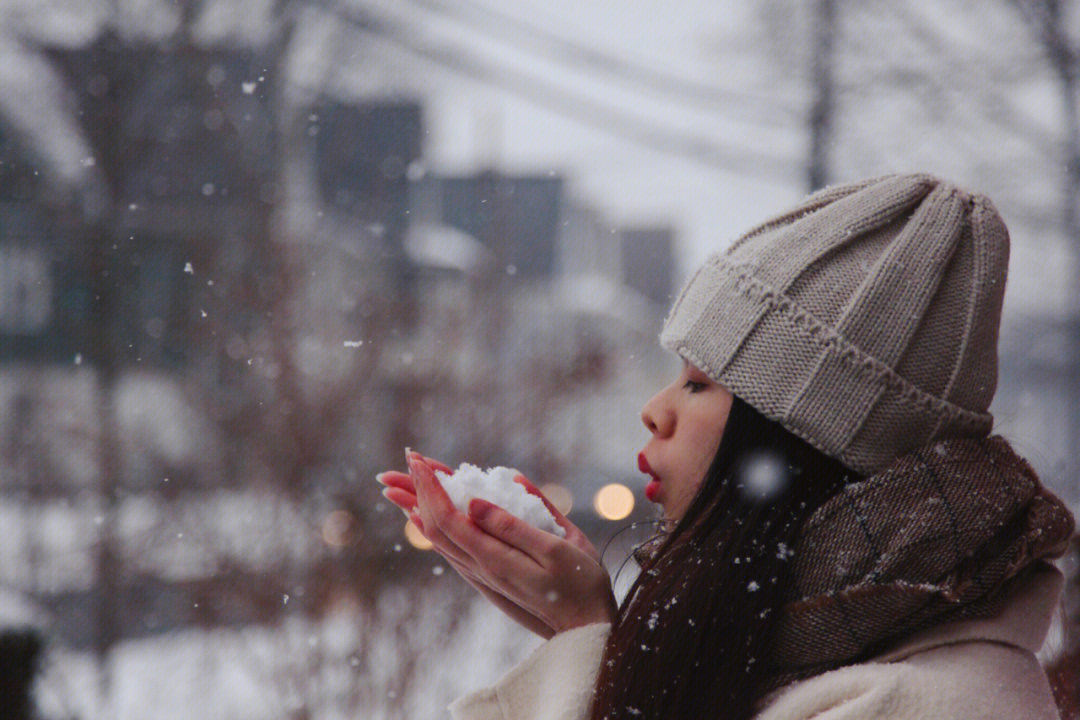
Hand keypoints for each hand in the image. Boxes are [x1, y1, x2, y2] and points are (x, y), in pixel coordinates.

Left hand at [378, 453, 614, 636]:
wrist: (586, 626)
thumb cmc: (580, 583)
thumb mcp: (554, 548)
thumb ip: (513, 526)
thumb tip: (474, 502)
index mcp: (494, 557)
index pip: (448, 517)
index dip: (430, 486)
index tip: (419, 459)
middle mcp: (481, 568)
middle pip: (433, 527)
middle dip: (415, 492)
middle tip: (405, 460)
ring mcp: (483, 575)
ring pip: (438, 540)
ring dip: (419, 507)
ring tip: (403, 484)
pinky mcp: (490, 578)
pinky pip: (452, 549)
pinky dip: (435, 527)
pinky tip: (427, 518)